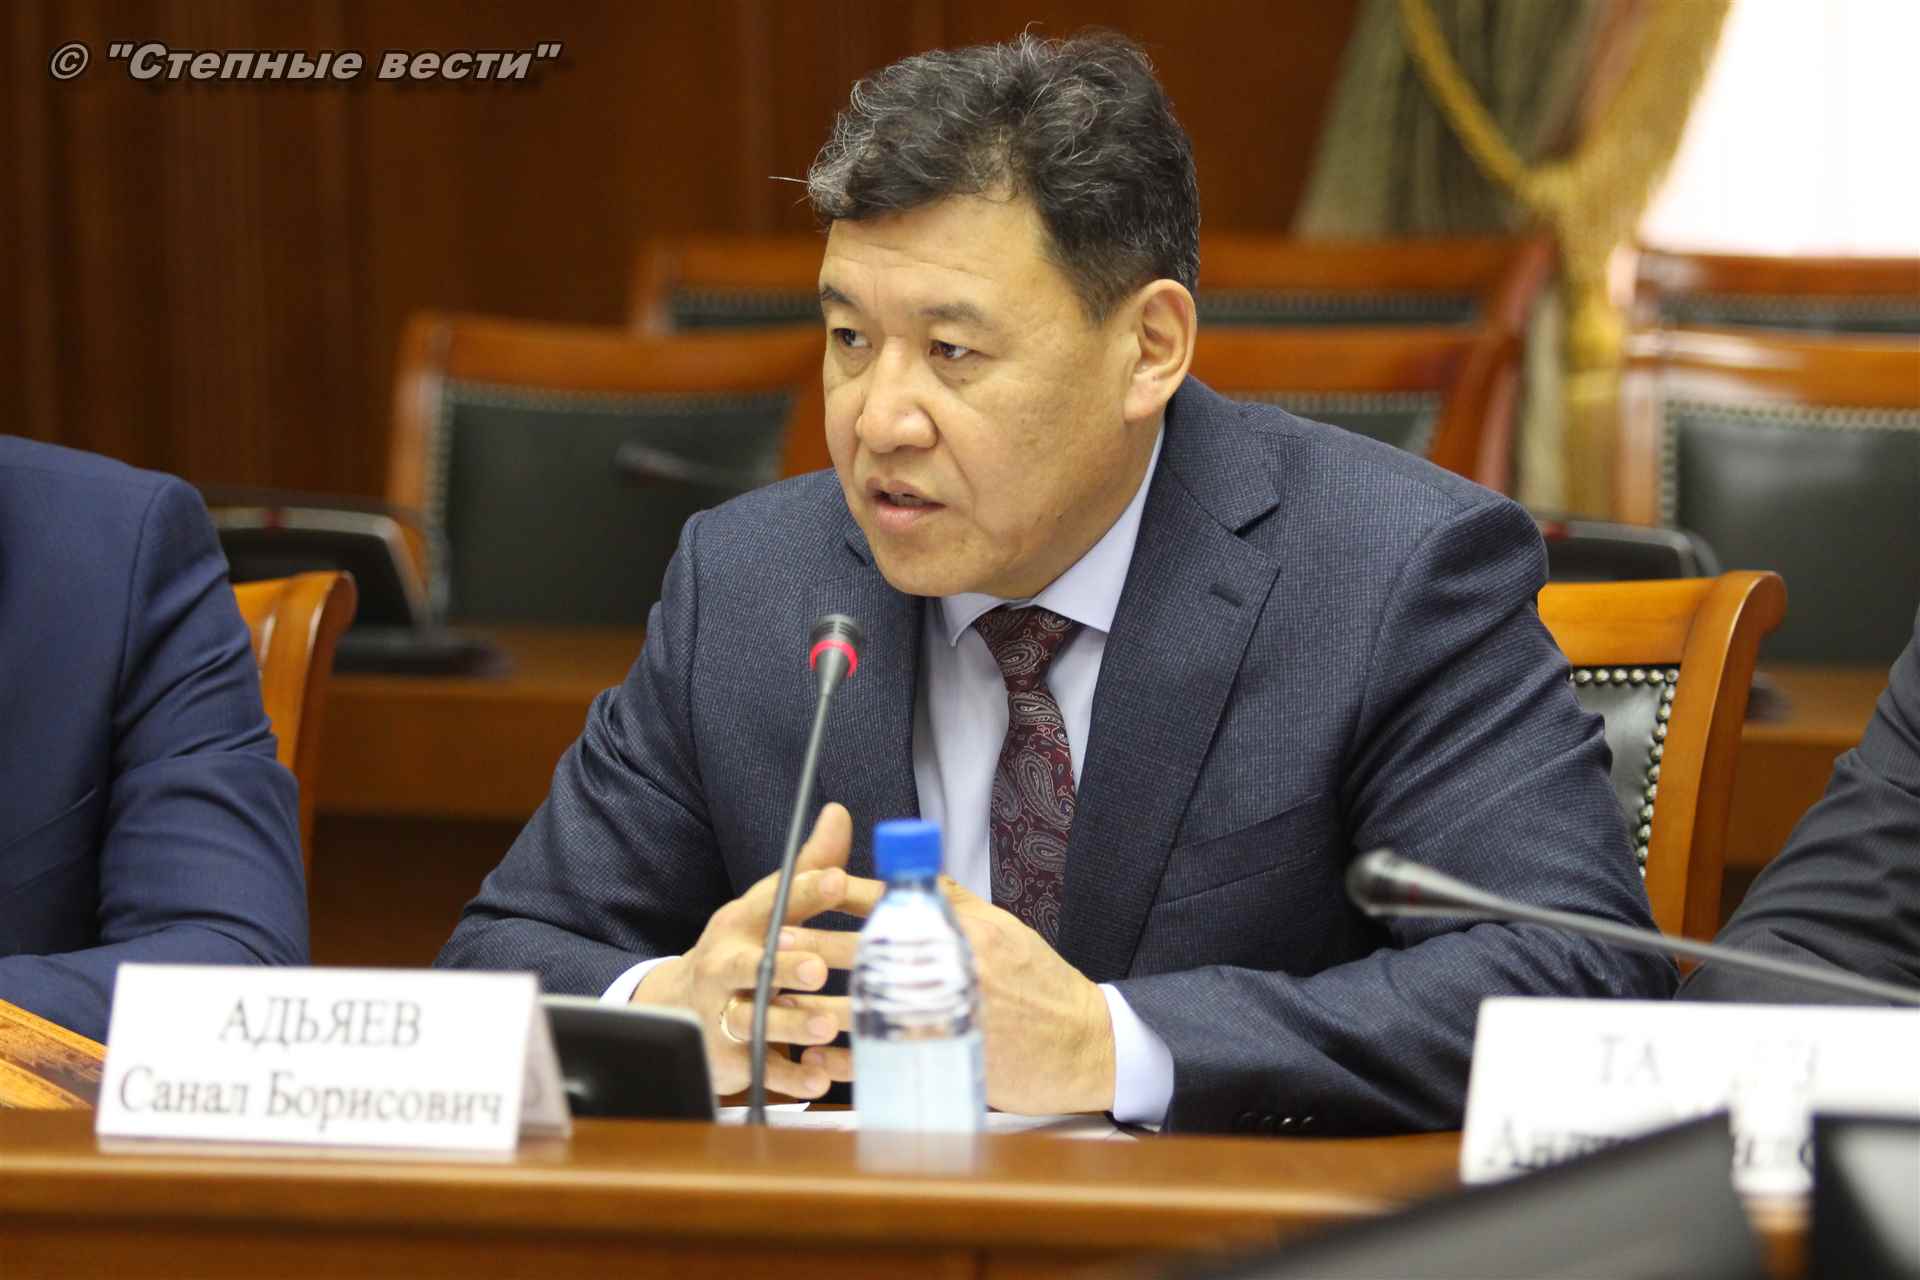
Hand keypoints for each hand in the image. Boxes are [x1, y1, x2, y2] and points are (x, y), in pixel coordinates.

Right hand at [630, 803, 855, 1098]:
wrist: (679, 1007)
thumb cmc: (741, 947)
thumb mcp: (768, 906)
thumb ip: (808, 866)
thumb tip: (838, 812)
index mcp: (741, 923)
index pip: (772, 902)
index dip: (803, 891)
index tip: (837, 880)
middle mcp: (725, 966)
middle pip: (751, 966)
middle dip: (783, 966)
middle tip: (818, 969)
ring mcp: (722, 1012)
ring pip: (752, 1019)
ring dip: (788, 1023)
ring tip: (824, 1024)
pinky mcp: (730, 1056)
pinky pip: (761, 1069)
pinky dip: (790, 1075)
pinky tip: (820, 1075)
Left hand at [791, 875, 1115, 1114]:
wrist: (1082, 1046)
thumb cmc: (1042, 985)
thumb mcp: (1004, 930)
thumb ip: (954, 903)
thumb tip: (911, 875)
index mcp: (965, 928)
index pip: (892, 900)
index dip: (843, 894)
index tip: (804, 888)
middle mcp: (954, 967)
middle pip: (868, 950)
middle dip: (814, 946)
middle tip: (771, 943)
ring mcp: (948, 1015)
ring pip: (866, 1004)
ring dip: (817, 999)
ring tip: (775, 996)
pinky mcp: (945, 1058)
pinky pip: (883, 1057)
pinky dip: (844, 1055)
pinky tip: (813, 1054)